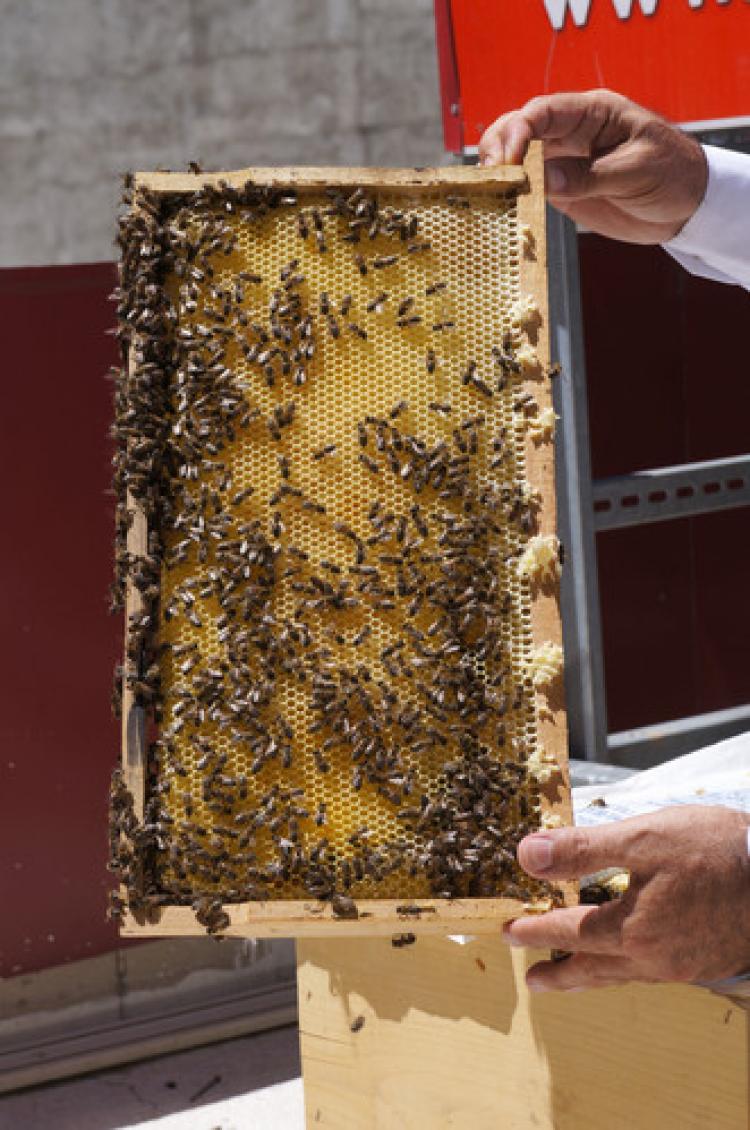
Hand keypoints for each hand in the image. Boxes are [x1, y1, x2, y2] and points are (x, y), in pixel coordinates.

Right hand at [478, 89, 707, 244]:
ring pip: (517, 155)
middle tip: (490, 175)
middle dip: (498, 145)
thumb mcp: (637, 172)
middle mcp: (571, 132)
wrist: (686, 206)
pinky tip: (501, 206)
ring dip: (499, 170)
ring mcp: (563, 160)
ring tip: (489, 190)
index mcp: (593, 113)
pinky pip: (527, 187)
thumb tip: (546, 180)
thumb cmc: (672, 175)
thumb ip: (591, 175)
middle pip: (520, 127)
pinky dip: (510, 195)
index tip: (509, 160)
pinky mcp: (561, 189)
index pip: (544, 111)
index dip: (519, 130)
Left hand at [504, 805, 749, 990]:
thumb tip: (527, 855)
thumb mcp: (643, 837)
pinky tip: (632, 960)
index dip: (536, 930)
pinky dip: (630, 968)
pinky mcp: (705, 962)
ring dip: (594, 974)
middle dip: (561, 974)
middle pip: (595, 969)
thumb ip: (583, 849)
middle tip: (535, 981)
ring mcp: (682, 966)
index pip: (569, 931)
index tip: (509, 931)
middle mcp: (655, 958)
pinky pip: (654, 972)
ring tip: (574, 977)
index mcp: (632, 930)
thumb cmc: (717, 852)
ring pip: (626, 975)